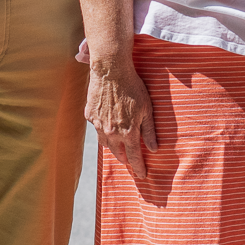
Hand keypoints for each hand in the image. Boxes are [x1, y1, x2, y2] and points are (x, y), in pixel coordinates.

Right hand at [87, 57, 156, 176]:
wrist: (111, 70)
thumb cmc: (132, 87)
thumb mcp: (147, 108)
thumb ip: (149, 131)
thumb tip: (154, 149)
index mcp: (127, 132)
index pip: (134, 157)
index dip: (138, 168)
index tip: (142, 175)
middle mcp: (111, 132)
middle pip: (117, 153)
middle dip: (125, 158)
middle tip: (130, 160)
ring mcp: (98, 124)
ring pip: (105, 143)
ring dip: (113, 147)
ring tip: (119, 145)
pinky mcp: (90, 115)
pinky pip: (97, 128)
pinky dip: (103, 130)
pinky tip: (108, 124)